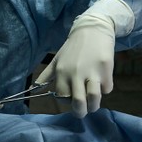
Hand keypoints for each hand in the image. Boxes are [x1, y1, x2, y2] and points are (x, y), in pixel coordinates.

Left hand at [35, 0, 133, 117]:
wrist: (93, 29)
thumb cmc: (73, 47)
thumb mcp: (57, 59)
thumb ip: (46, 75)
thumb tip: (34, 89)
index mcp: (62, 72)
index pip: (62, 97)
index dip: (67, 103)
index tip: (71, 101)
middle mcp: (75, 73)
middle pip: (78, 102)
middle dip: (81, 112)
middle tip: (83, 111)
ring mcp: (92, 71)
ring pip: (94, 98)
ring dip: (94, 105)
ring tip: (93, 104)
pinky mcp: (106, 69)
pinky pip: (107, 88)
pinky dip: (105, 89)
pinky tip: (102, 82)